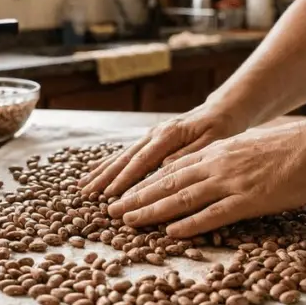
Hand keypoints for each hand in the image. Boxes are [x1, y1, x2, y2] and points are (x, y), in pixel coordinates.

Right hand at [78, 102, 246, 196]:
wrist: (222, 110)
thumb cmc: (221, 127)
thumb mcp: (213, 141)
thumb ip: (189, 153)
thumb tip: (164, 167)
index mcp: (169, 135)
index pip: (143, 160)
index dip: (125, 178)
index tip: (110, 194)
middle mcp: (155, 134)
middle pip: (125, 158)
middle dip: (105, 177)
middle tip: (87, 194)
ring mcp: (150, 135)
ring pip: (121, 155)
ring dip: (102, 171)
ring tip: (83, 186)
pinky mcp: (150, 139)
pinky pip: (126, 153)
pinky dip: (109, 163)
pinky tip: (95, 170)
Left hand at [106, 119, 305, 237]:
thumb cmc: (292, 148)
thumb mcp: (250, 147)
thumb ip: (226, 158)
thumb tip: (208, 168)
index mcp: (218, 152)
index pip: (172, 169)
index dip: (145, 182)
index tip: (124, 193)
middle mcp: (217, 164)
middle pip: (167, 182)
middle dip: (136, 198)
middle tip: (111, 212)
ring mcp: (231, 181)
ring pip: (182, 197)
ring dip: (151, 211)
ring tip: (128, 222)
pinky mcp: (249, 199)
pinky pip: (212, 214)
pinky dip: (189, 224)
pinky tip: (170, 233)